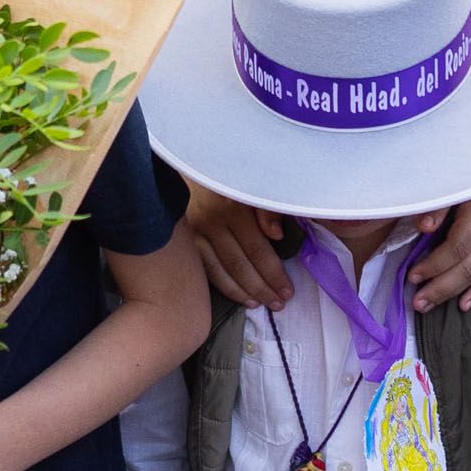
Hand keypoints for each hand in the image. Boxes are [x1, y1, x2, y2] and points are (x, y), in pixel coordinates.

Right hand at [182, 185, 296, 308]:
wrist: (190, 166)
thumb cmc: (229, 175)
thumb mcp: (253, 183)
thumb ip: (267, 208)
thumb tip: (277, 236)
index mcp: (231, 207)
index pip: (257, 250)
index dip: (274, 273)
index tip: (287, 291)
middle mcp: (209, 222)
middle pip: (240, 266)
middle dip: (262, 288)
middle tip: (278, 304)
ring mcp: (192, 234)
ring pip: (220, 273)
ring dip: (243, 292)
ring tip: (259, 304)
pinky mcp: (183, 241)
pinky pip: (205, 270)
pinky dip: (222, 286)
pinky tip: (236, 295)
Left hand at [405, 174, 470, 308]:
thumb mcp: (458, 179)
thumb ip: (440, 205)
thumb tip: (423, 229)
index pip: (456, 249)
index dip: (434, 265)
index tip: (412, 276)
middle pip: (468, 267)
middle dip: (441, 287)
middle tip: (417, 302)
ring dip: (455, 293)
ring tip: (430, 306)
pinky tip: (465, 304)